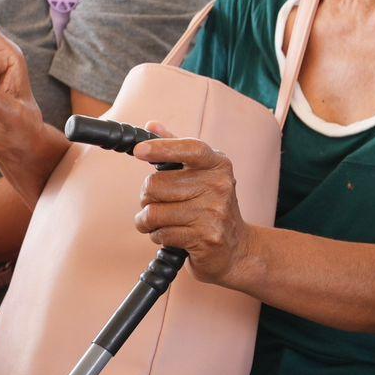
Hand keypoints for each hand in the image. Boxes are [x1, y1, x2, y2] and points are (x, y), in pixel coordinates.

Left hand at [133, 124, 250, 284]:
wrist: (236, 249)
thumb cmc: (212, 207)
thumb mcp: (201, 174)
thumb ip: (176, 148)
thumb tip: (151, 125)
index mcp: (218, 165)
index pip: (190, 149)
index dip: (163, 148)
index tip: (138, 151)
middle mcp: (220, 186)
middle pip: (157, 184)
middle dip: (147, 197)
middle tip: (158, 202)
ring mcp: (214, 213)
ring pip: (154, 212)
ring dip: (148, 220)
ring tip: (161, 221)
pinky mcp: (205, 238)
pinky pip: (161, 233)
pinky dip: (158, 236)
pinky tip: (172, 235)